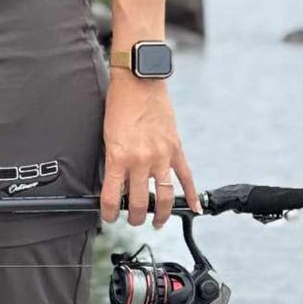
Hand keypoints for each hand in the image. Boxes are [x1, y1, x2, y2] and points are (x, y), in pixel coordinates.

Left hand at [99, 74, 198, 227]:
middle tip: (132, 220)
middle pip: (138, 203)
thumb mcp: (108, 136)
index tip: (108, 217)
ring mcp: (161, 156)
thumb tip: (117, 183)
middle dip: (134, 217)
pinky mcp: (176, 148)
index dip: (108, 213)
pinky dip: (191, 194)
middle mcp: (141, 160)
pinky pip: (186, 177)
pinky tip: (194, 208)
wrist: (139, 81)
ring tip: (156, 222)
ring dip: (159, 214)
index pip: (112, 197)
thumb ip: (114, 161)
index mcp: (119, 157)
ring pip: (163, 196)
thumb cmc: (119, 104)